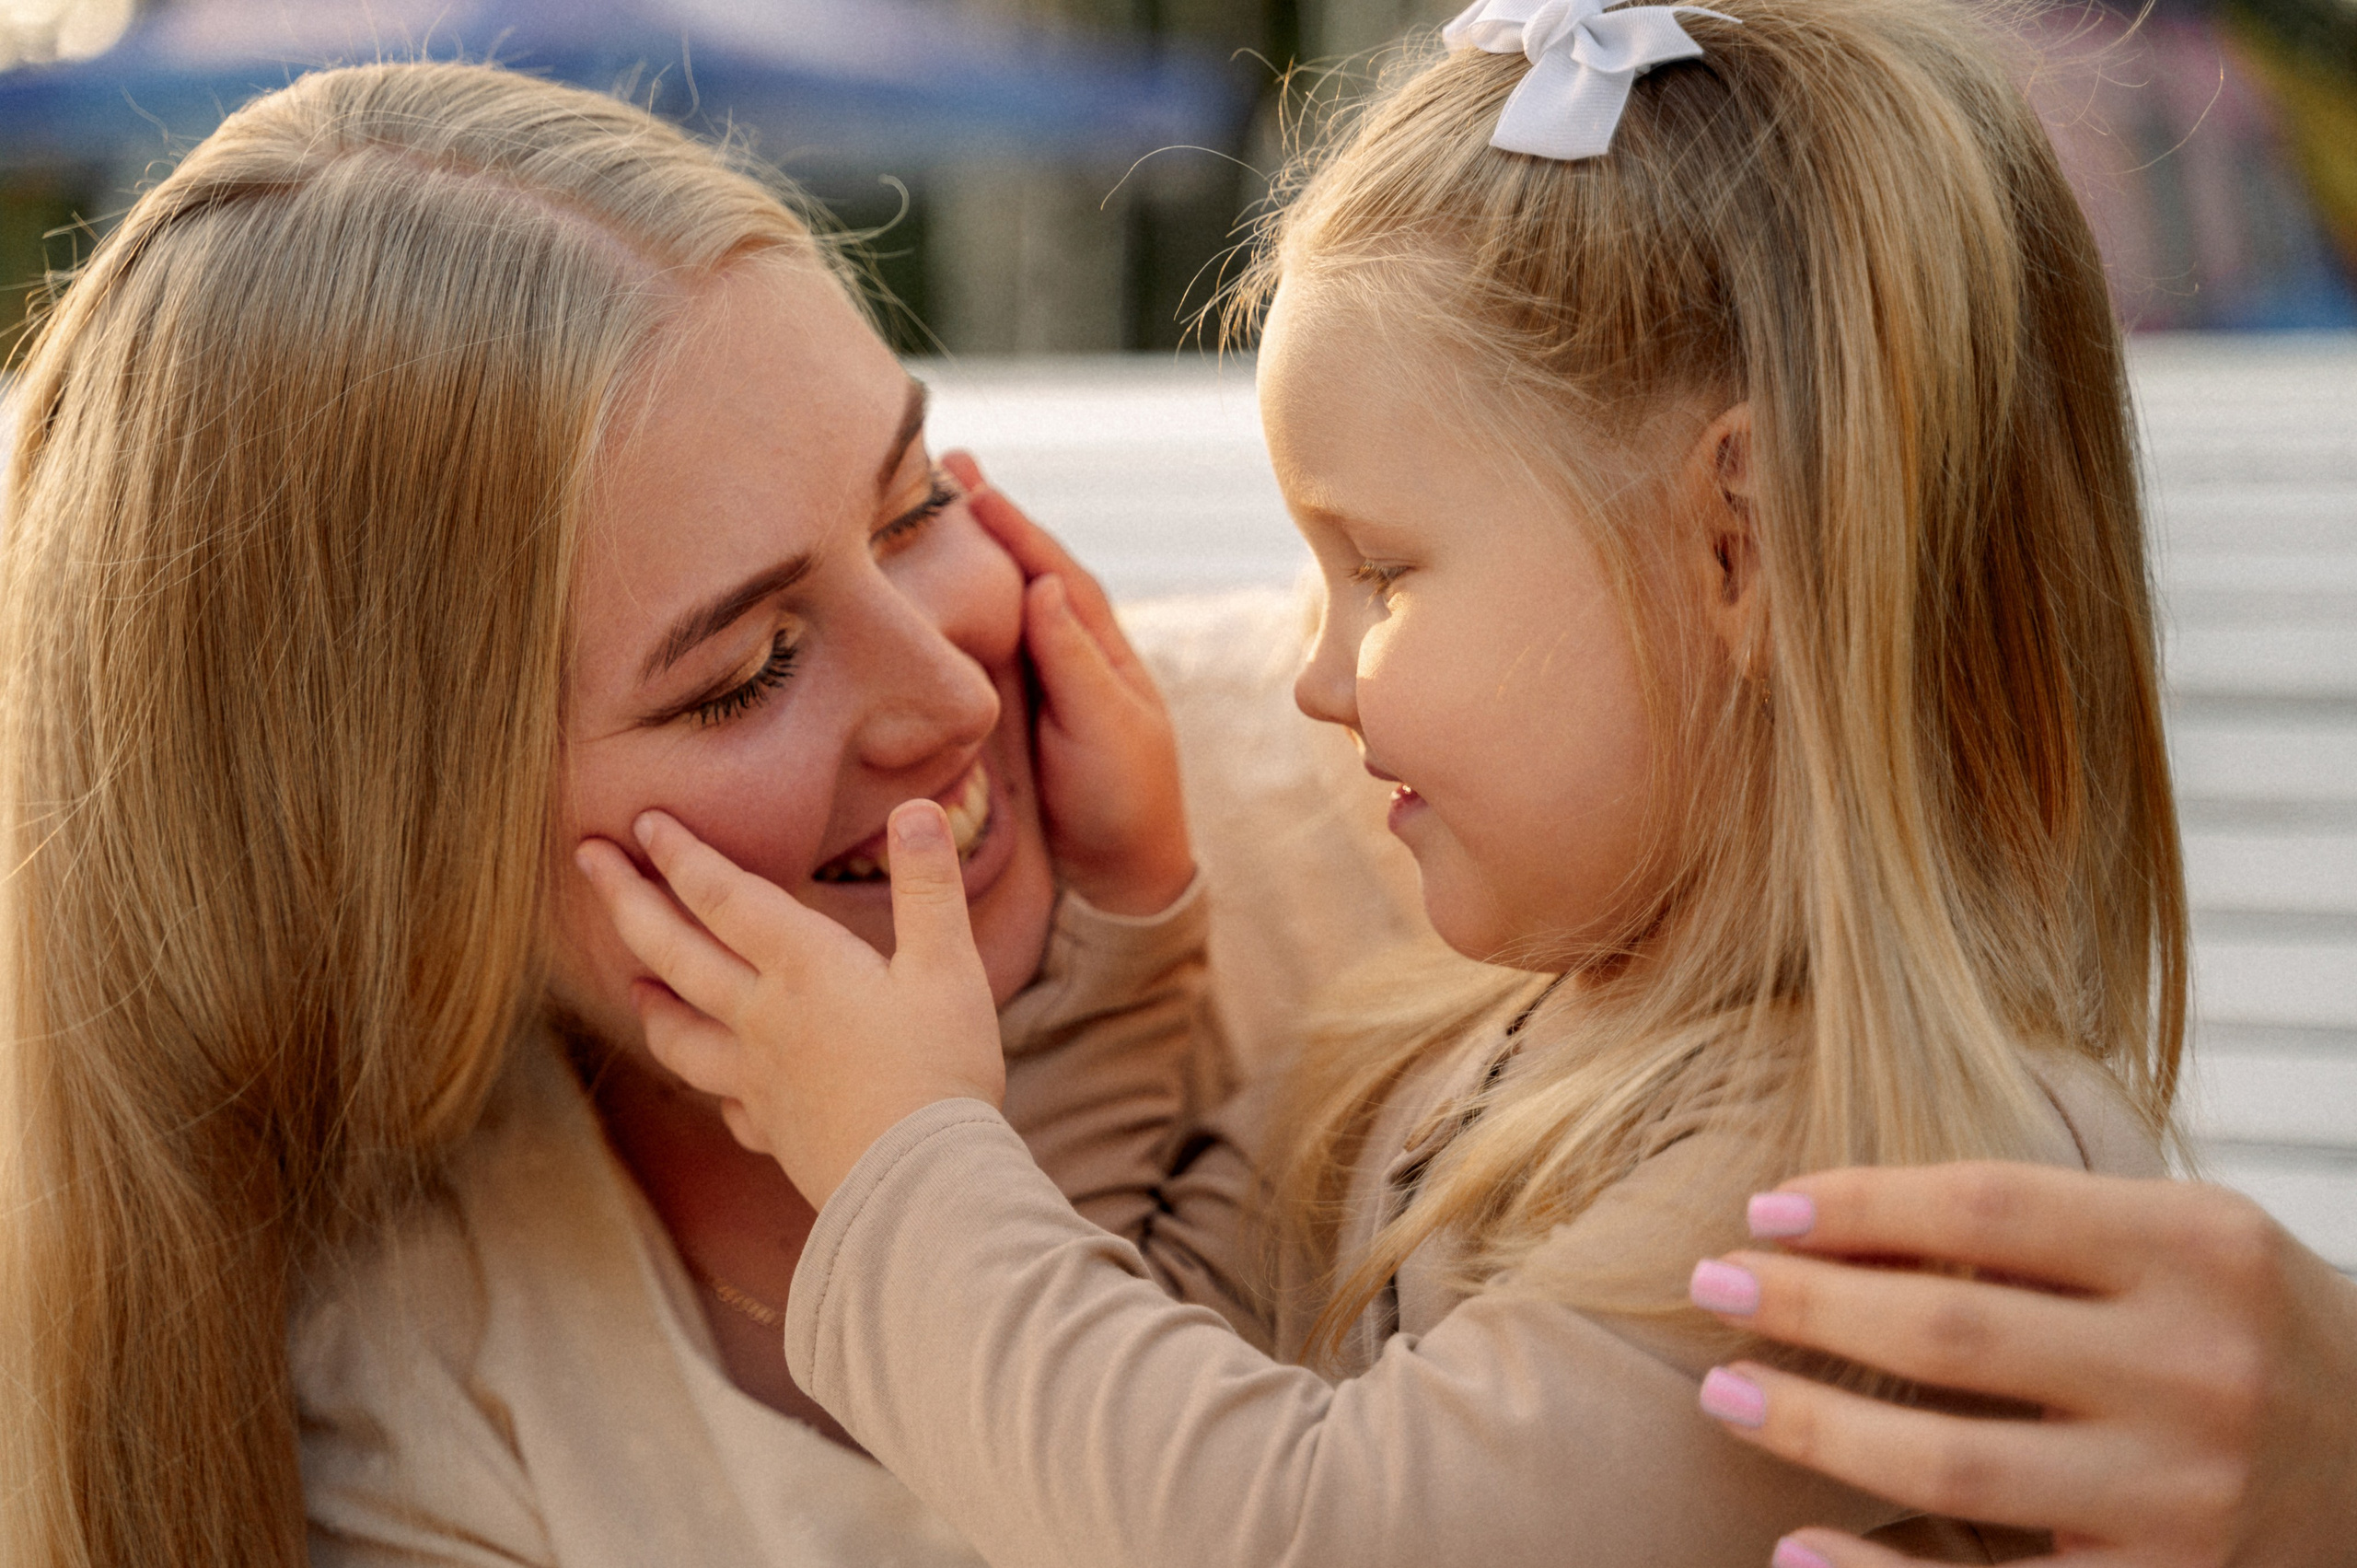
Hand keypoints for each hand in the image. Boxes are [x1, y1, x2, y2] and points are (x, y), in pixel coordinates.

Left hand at [575, 802, 1003, 1204]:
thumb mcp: (949, 967)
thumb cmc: (940, 1073)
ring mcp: (760, 1081)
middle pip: (675, 954)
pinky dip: (715, 1088)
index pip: (724, 897)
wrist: (920, 1187)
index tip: (643, 820)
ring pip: (680, 1036)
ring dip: (650, 1002)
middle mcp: (765, 1019)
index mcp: (805, 968)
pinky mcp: (773, 1132)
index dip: (681, 854)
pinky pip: (728, 1105)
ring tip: (632, 985)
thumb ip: (929, 885)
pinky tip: (723, 1091)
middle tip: (587, 859)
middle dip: (627, 900)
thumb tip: (917, 809)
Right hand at [944, 451, 1192, 916]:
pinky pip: (983, 650)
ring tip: (932, 506)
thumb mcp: (1108, 728)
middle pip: (1025, 571)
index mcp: (1102, 649)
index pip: (1053, 569)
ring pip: (1002, 605)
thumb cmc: (1123, 801)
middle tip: (945, 464)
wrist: (1118, 877)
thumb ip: (1076, 660)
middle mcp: (1071, 655)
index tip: (971, 481)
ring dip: (972, 556)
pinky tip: (931, 588)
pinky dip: (961, 611)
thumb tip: (1044, 582)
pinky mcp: (1013, 716)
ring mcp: (1041, 684)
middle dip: (989, 520)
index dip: (1014, 525)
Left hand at [1684, 1162, 2356, 1567]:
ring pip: (1956, 1463)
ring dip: (1815, 1425)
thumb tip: (1835, 1217)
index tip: (1763, 1210)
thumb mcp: (2180, 1239)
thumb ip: (2043, 1225)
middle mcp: (2197, 1371)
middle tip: (1709, 1285)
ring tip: (1726, 1393)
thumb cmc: (2243, 1327)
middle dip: (1807, 1304)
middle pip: (1952, 1329)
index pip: (1988, 1203)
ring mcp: (2186, 1497)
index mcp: (2195, 1250)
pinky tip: (1793, 1543)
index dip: (1858, 1203)